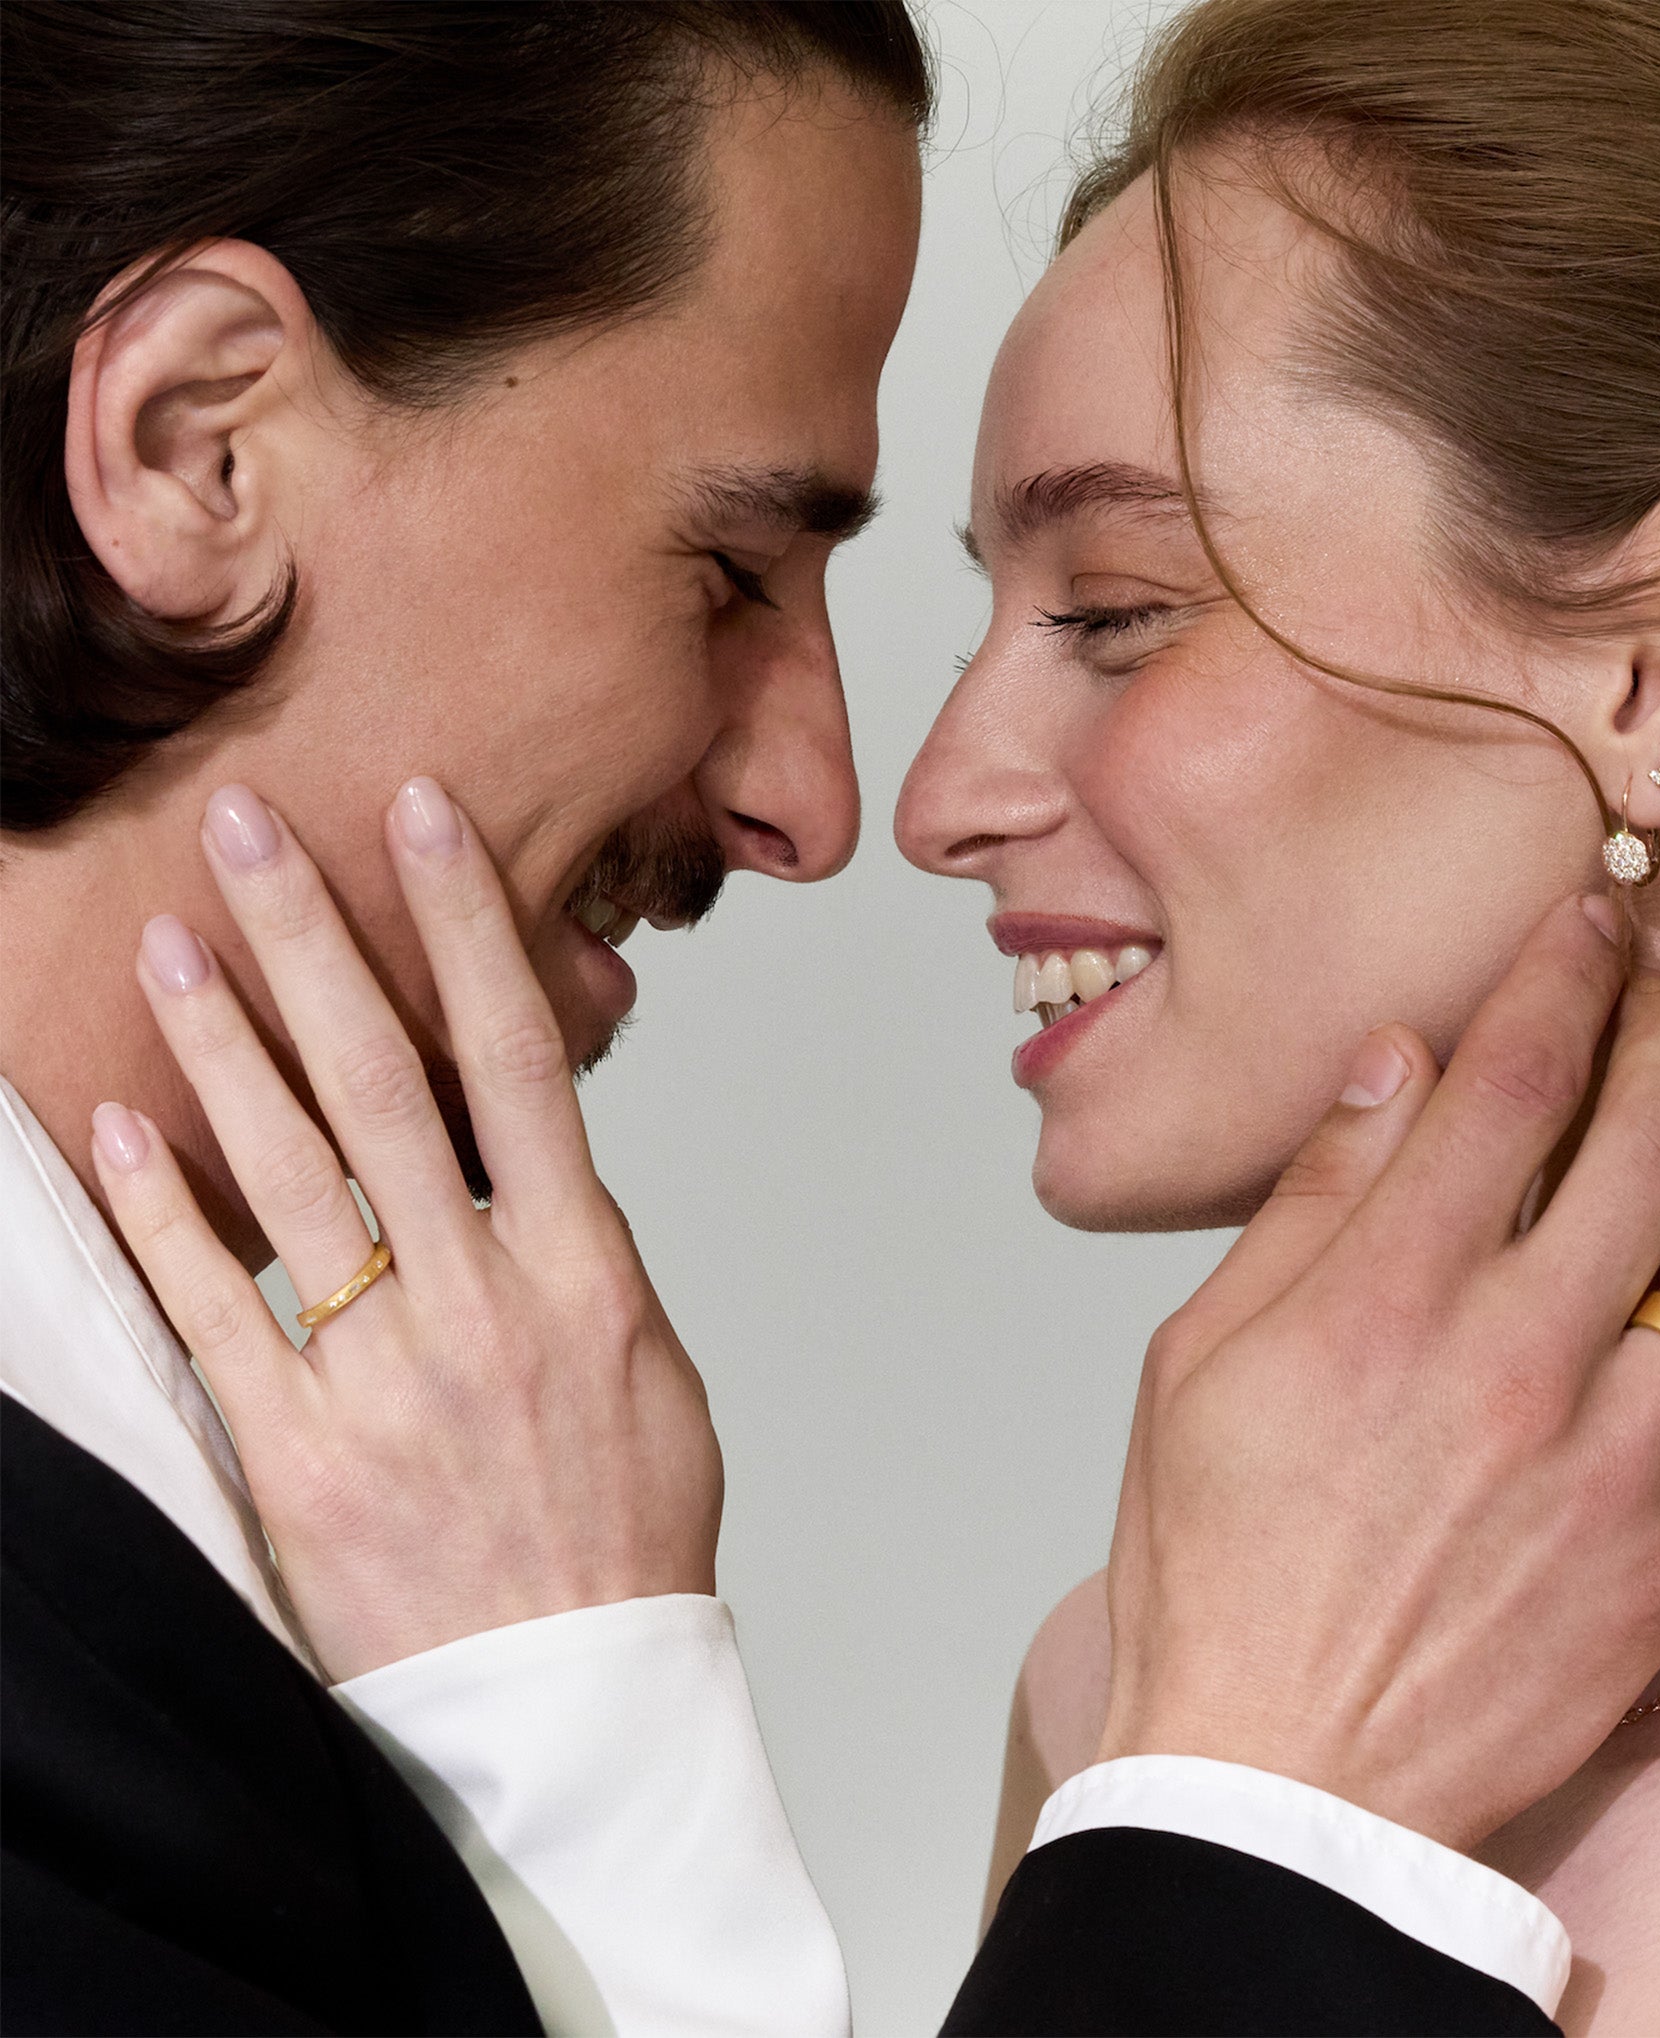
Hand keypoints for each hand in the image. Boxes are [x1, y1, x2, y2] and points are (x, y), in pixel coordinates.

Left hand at [90, 778, 721, 1681]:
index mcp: (581, 1271)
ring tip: (170, 938)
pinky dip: (162, 1212)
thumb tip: (530, 1172)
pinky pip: (215, 1310)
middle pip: (381, 1083)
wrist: (569, 1693)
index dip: (467, 930)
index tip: (424, 823)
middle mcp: (478, 1299)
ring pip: (288, 1172)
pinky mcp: (297, 1449)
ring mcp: (382, 1372)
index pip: (519, 1062)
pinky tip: (119, 1124)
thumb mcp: (649, 1368)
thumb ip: (585, 1257)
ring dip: (222, 1044)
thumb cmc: (622, 1529)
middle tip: (249, 830)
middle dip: (314, 940)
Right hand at [1100, 893, 1659, 1849]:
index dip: (1562, 971)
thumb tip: (1393, 1068)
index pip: (1510, 1076)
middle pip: (1651, 1134)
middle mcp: (1517, 1359)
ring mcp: (1612, 1462)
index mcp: (1388, 1297)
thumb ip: (1311, 1203)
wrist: (1280, 1775)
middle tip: (1654, 1004)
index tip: (1588, 921)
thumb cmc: (1219, 1565)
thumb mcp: (1201, 1360)